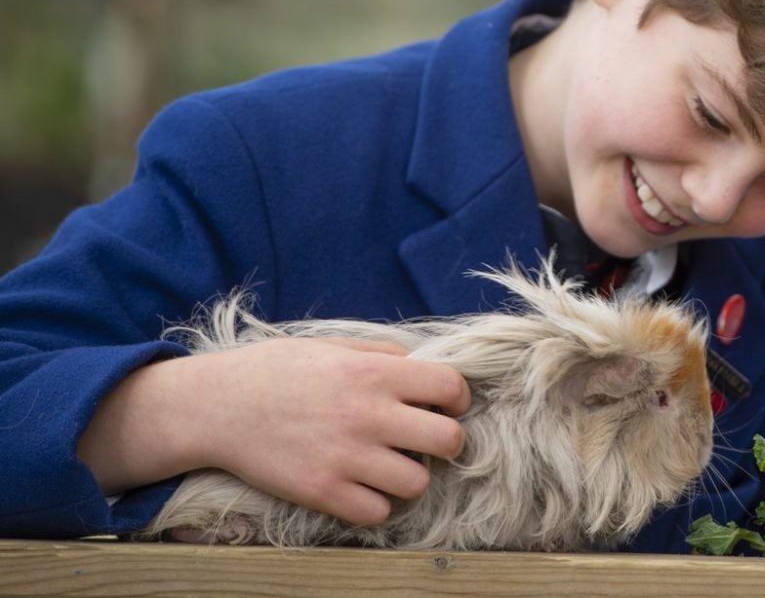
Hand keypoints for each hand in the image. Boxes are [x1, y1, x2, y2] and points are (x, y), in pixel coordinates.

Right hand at [79, 337, 470, 526]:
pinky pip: (378, 512)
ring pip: (418, 482)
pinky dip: (375, 503)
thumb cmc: (276, 371)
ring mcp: (345, 457)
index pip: (451, 387)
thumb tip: (427, 365)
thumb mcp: (333, 345)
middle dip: (443, 440)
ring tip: (388, 464)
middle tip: (421, 439)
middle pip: (449, 440)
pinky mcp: (322, 492)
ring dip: (409, 475)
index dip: (455, 398)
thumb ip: (384, 354)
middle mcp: (366, 414)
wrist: (215, 406)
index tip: (442, 404)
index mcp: (373, 373)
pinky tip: (361, 486)